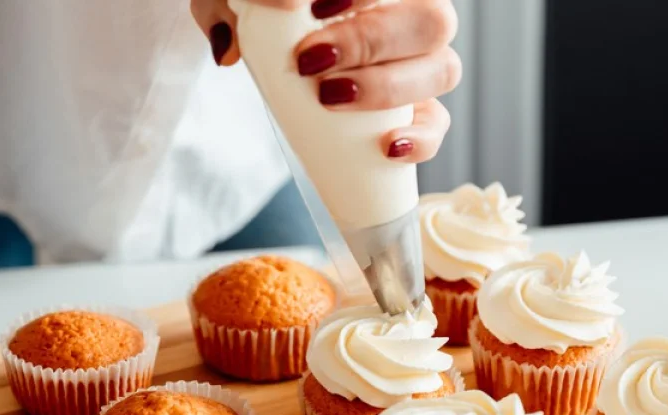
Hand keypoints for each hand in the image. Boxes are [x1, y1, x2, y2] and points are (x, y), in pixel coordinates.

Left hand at [189, 0, 459, 162]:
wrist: (272, 60)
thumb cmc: (263, 16)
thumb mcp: (230, 2)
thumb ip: (224, 7)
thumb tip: (231, 47)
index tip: (314, 10)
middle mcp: (413, 18)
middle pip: (432, 20)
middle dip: (371, 41)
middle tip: (311, 60)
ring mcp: (421, 67)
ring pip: (442, 70)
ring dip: (389, 86)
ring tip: (329, 97)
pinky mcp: (418, 116)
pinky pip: (437, 127)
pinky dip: (421, 139)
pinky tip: (388, 147)